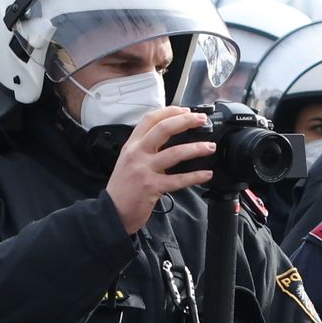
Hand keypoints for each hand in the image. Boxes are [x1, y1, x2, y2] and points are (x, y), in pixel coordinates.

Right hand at [107, 107, 214, 233]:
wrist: (112, 212)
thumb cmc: (123, 188)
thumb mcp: (128, 161)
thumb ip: (144, 149)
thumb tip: (168, 139)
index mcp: (131, 145)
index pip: (150, 119)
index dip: (170, 111)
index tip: (186, 110)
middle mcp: (137, 154)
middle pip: (163, 129)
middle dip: (186, 121)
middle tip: (202, 120)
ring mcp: (144, 170)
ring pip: (174, 152)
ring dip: (196, 148)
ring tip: (210, 147)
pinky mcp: (152, 187)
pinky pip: (178, 179)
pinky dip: (195, 176)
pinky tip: (206, 174)